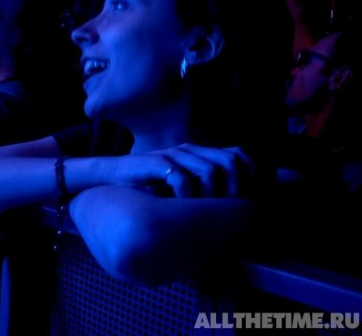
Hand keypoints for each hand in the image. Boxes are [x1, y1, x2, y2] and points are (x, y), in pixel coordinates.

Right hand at [105, 144, 253, 197]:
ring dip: (211, 195)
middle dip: (233, 188)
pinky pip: (182, 179)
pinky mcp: (156, 162)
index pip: (239, 155)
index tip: (244, 199)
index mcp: (199, 153)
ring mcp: (174, 155)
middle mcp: (190, 150)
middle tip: (224, 209)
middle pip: (230, 162)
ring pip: (209, 171)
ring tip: (201, 209)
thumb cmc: (149, 183)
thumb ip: (203, 184)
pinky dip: (186, 196)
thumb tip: (234, 199)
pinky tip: (180, 206)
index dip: (248, 176)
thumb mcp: (181, 182)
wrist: (113, 175)